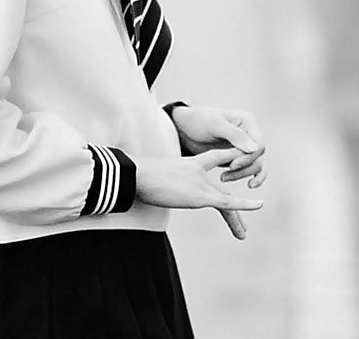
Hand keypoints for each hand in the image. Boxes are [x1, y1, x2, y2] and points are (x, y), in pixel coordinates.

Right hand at [135, 147, 262, 241]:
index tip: (235, 170)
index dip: (226, 161)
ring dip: (235, 219)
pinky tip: (259, 205)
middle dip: (233, 204)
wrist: (136, 174)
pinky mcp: (199, 196)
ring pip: (225, 201)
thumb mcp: (154, 175)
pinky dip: (244, 205)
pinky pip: (226, 202)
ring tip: (243, 235)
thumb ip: (161, 181)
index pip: (213, 160)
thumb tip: (151, 188)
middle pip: (221, 189)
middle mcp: (198, 170)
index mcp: (188, 163)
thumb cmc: (138, 175)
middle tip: (244, 217)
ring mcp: (199, 182)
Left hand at [171, 106, 266, 188]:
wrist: (185, 128)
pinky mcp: (240, 158)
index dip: (248, 158)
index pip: (259, 144)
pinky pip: (254, 169)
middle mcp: (251, 133)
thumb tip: (255, 149)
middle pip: (258, 157)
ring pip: (255, 165)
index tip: (232, 165)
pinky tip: (249, 185)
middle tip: (223, 176)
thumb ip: (234, 135)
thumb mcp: (214, 124)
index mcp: (248, 121)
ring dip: (242, 174)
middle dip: (243, 168)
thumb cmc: (198, 121)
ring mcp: (246, 146)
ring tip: (222, 178)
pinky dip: (254, 177)